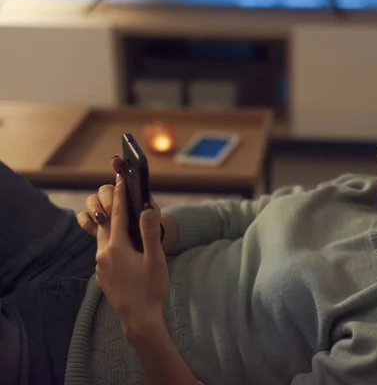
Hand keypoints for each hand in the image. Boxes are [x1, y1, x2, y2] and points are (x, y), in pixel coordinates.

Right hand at [77, 156, 160, 235]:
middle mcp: (112, 195)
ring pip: (91, 200)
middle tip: (112, 210)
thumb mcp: (152, 215)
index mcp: (128, 190)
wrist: (143, 243)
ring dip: (95, 209)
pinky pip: (83, 217)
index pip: (121, 172)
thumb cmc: (148, 225)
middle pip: (104, 189)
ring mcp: (101, 208)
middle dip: (108, 199)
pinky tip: (95, 230)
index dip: (118, 165)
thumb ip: (149, 208)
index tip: (117, 161)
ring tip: (103, 220)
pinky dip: (87, 222)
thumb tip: (146, 207)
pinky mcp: (93, 222)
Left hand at [94, 169, 168, 336]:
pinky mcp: (102, 274)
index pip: (119, 214)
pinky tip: (120, 243)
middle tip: (116, 189)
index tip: (120, 178)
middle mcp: (104, 253)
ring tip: (117, 213)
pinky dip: (110, 240)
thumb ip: (150, 233)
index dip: (120, 195)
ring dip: (110, 223)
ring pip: (102, 236)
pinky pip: (103, 250)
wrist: (139, 319)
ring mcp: (100, 265)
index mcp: (117, 247)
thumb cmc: (151, 289)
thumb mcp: (155, 260)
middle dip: (111, 205)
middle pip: (105, 222)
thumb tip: (147, 209)